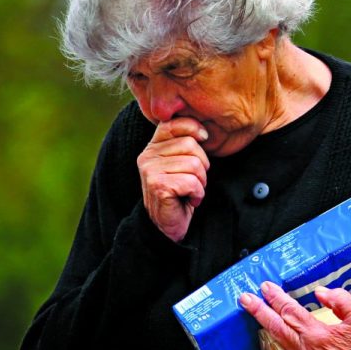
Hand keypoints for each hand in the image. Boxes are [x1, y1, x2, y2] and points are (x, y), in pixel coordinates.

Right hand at [137, 117, 208, 242]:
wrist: (168, 226)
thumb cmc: (180, 192)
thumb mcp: (182, 162)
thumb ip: (186, 143)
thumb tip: (204, 130)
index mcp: (153, 145)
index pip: (175, 123)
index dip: (195, 129)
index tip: (203, 141)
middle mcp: (147, 155)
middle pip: (190, 144)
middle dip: (202, 165)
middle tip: (194, 181)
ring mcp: (150, 170)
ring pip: (193, 164)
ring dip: (200, 182)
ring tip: (190, 191)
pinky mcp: (157, 186)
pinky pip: (191, 182)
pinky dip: (197, 193)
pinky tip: (189, 200)